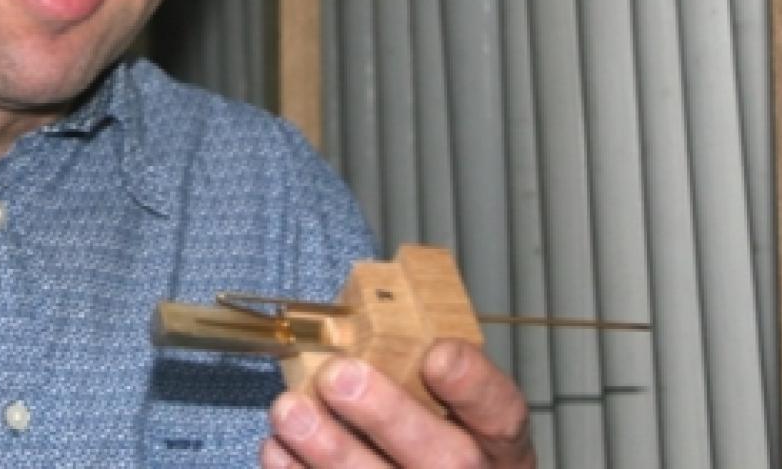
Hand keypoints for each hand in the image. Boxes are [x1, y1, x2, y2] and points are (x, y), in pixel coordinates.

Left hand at [260, 340, 534, 467]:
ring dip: (332, 451)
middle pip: (450, 460)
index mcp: (499, 444)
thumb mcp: (449, 408)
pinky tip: (278, 450)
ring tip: (291, 410)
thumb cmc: (433, 439)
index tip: (437, 355)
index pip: (503, 413)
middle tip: (339, 376)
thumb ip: (413, 369)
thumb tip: (350, 325)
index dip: (474, 386)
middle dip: (389, 416)